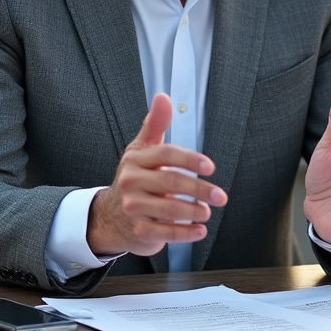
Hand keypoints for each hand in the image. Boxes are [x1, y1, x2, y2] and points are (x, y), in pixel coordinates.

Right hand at [87, 93, 227, 256]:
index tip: (210, 166)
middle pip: (170, 182)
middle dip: (199, 188)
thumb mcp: (142, 149)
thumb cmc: (134, 179)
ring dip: (194, 211)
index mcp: (136, 160)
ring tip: (208, 211)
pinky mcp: (139, 230)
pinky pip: (167, 233)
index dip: (190, 159)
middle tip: (220, 195)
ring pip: (170, 209)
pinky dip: (187, 233)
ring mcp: (134, 208)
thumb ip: (156, 124)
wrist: (111, 216)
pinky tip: (200, 230)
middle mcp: (131, 182)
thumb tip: (163, 97)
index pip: (166, 154)